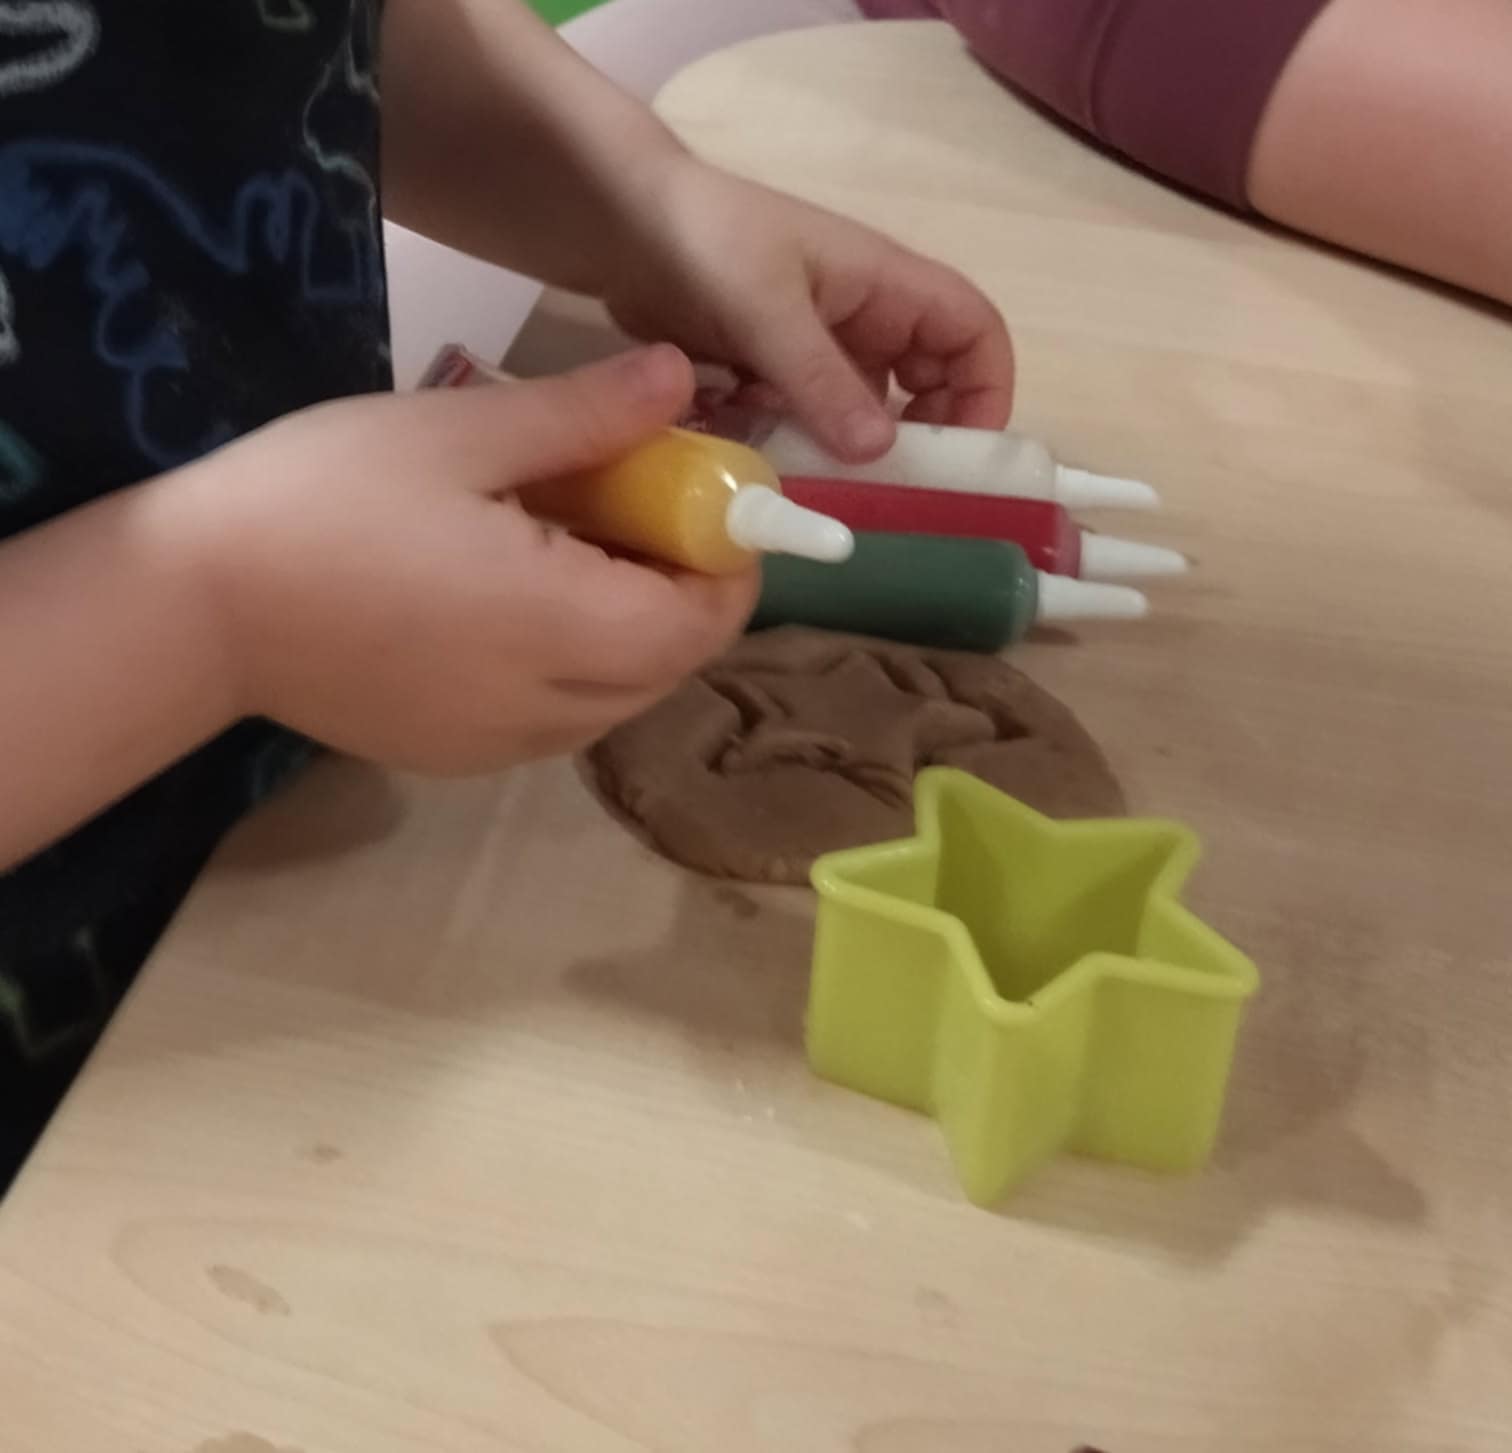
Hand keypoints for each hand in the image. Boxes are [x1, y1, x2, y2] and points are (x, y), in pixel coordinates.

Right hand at [177, 346, 755, 773]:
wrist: (191, 604)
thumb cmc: (322, 498)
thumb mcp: (457, 433)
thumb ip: (585, 414)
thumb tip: (682, 377)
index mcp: (562, 626)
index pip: (703, 619)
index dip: (725, 560)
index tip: (702, 496)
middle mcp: (549, 707)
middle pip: (671, 664)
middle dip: (682, 591)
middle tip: (636, 509)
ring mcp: (503, 747)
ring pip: (619, 698)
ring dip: (632, 632)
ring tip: (572, 549)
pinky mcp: (458, 758)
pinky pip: (560, 720)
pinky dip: (575, 668)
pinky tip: (517, 605)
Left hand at [603, 160, 1014, 460]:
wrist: (617, 222)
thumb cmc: (703, 241)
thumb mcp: (765, 310)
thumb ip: (822, 379)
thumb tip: (882, 452)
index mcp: (885, 283)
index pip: (974, 332)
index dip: (986, 391)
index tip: (961, 457)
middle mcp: (864, 316)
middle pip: (927, 386)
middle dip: (912, 440)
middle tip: (880, 491)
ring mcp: (818, 347)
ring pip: (861, 414)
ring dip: (842, 450)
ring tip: (806, 476)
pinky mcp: (774, 372)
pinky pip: (806, 420)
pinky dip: (792, 442)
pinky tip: (756, 449)